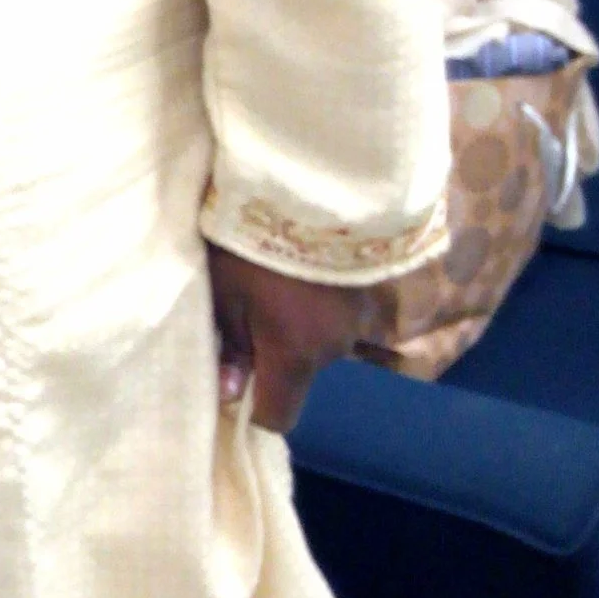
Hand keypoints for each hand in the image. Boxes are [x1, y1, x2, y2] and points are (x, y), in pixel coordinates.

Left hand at [207, 243, 370, 432]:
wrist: (316, 180)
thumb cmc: (256, 240)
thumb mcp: (225, 291)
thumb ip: (230, 345)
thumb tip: (230, 393)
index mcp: (296, 355)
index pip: (278, 417)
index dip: (254, 408)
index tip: (235, 380)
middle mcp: (335, 347)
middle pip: (300, 370)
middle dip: (275, 350)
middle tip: (248, 303)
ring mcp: (360, 315)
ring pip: (321, 336)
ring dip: (301, 319)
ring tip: (277, 274)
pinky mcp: (372, 283)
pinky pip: (339, 307)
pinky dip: (322, 296)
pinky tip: (305, 264)